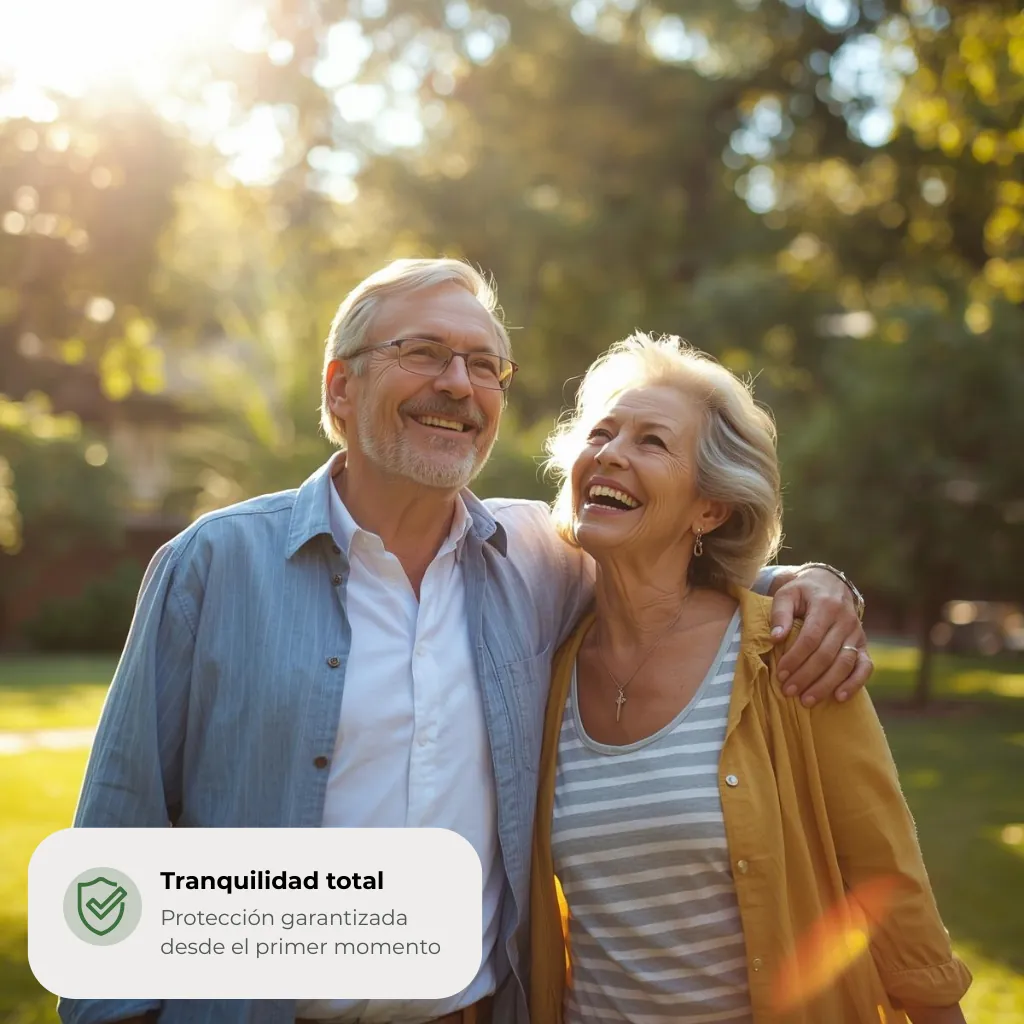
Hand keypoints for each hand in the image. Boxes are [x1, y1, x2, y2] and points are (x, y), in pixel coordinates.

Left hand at [769, 567, 871, 705]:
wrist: (831, 584)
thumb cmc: (803, 592)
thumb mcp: (787, 594)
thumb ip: (780, 613)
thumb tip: (775, 637)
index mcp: (826, 606)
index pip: (810, 638)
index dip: (795, 658)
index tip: (781, 673)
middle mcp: (845, 620)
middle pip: (826, 654)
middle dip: (806, 676)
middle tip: (788, 691)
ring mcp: (857, 634)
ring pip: (844, 664)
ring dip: (826, 685)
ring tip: (807, 700)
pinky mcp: (863, 645)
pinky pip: (865, 667)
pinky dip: (855, 683)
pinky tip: (840, 697)